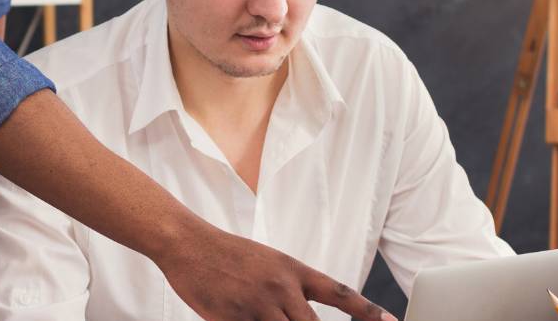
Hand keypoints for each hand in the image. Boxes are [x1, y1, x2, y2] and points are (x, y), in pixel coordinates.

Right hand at [157, 225, 394, 320]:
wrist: (189, 244)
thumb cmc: (230, 254)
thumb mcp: (269, 263)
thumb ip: (292, 289)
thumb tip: (307, 316)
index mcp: (293, 270)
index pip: (339, 293)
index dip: (368, 311)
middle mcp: (280, 288)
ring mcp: (256, 307)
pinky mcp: (232, 320)